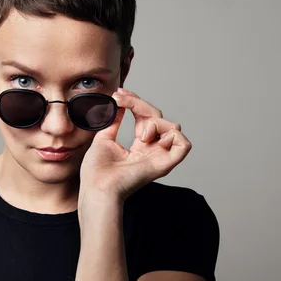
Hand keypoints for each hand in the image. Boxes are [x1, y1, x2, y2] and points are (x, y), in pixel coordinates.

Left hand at [79, 88, 191, 202]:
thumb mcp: (103, 138)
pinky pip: (184, 145)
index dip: (136, 102)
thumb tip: (117, 104)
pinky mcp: (164, 165)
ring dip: (154, 121)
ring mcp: (159, 157)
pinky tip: (151, 138)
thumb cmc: (96, 172)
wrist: (96, 187)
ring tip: (138, 134)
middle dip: (139, 103)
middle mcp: (152, 150)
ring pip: (173, 126)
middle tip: (119, 100)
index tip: (119, 93)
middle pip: (158, 116)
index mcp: (140, 146)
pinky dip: (172, 135)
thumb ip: (113, 121)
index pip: (146, 117)